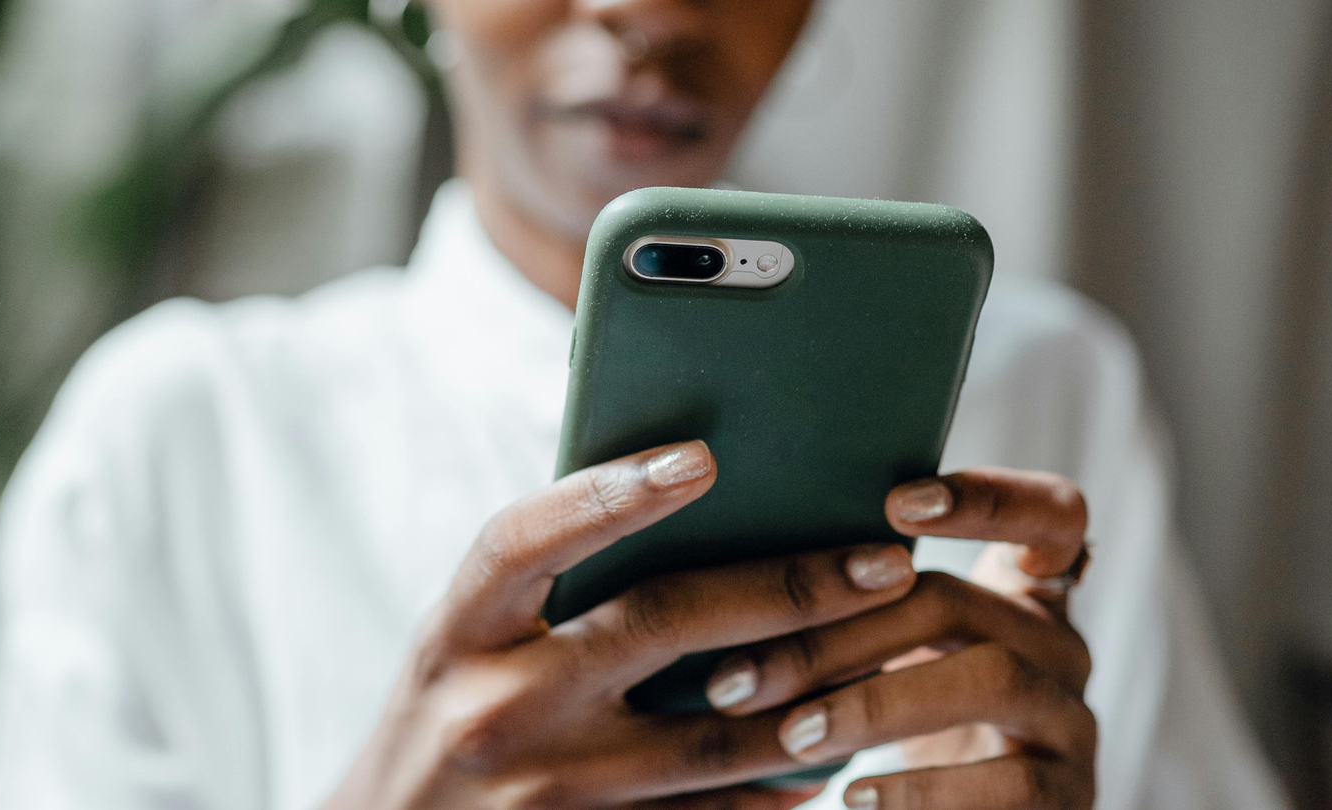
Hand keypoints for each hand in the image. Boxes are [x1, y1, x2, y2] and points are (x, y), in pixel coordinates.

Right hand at [323, 441, 923, 809]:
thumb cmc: (441, 719)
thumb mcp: (464, 645)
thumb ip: (546, 589)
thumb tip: (687, 507)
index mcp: (459, 631)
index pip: (527, 541)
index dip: (611, 493)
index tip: (703, 457)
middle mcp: (495, 706)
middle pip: (659, 626)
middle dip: (786, 587)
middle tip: (883, 560)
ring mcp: (543, 793)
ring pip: (709, 740)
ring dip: (811, 696)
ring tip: (891, 653)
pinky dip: (769, 796)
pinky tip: (825, 765)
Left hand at [704, 468, 1094, 809]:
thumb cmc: (912, 721)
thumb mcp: (896, 654)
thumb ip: (857, 603)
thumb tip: (732, 573)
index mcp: (1024, 592)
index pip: (1048, 513)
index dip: (987, 497)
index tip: (895, 501)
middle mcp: (1060, 644)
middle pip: (959, 601)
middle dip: (837, 632)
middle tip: (738, 676)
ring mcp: (1073, 719)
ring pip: (991, 679)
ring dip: (875, 704)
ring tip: (792, 735)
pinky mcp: (1073, 795)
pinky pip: (1011, 784)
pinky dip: (923, 791)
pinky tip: (854, 795)